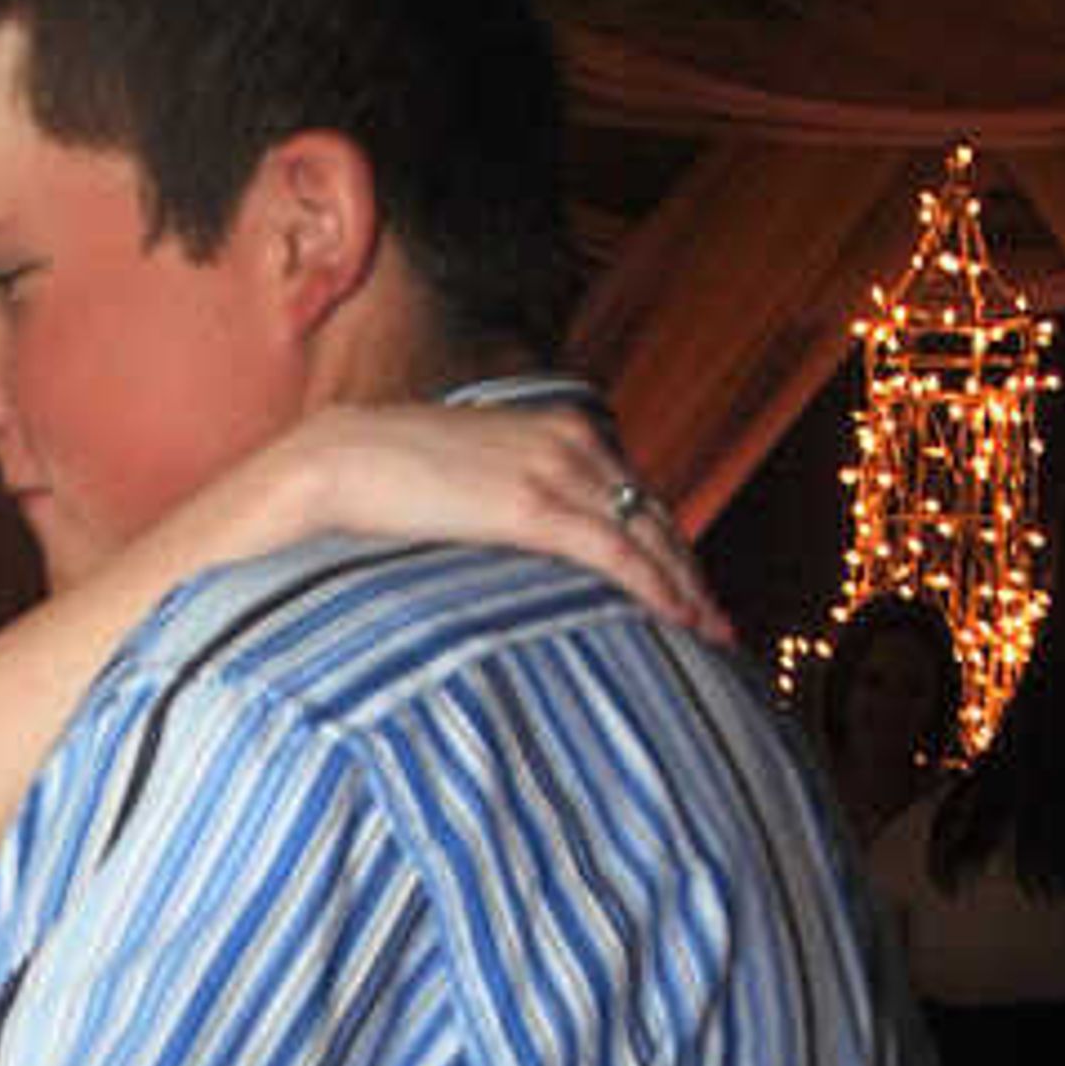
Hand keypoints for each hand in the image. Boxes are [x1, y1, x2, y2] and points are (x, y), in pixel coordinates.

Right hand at [259, 396, 729, 641]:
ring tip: (712, 636)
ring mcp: (557, 471)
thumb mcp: (473, 477)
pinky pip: (616, 552)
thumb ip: (513, 496)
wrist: (342, 459)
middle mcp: (572, 442)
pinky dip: (655, 587)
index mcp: (561, 429)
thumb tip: (521, 541)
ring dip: (686, 588)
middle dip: (692, 571)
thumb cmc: (390, 479)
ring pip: (648, 534)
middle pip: (656, 514)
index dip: (670, 544)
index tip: (691, 589)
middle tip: (721, 624)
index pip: (635, 493)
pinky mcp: (535, 506)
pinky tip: (679, 619)